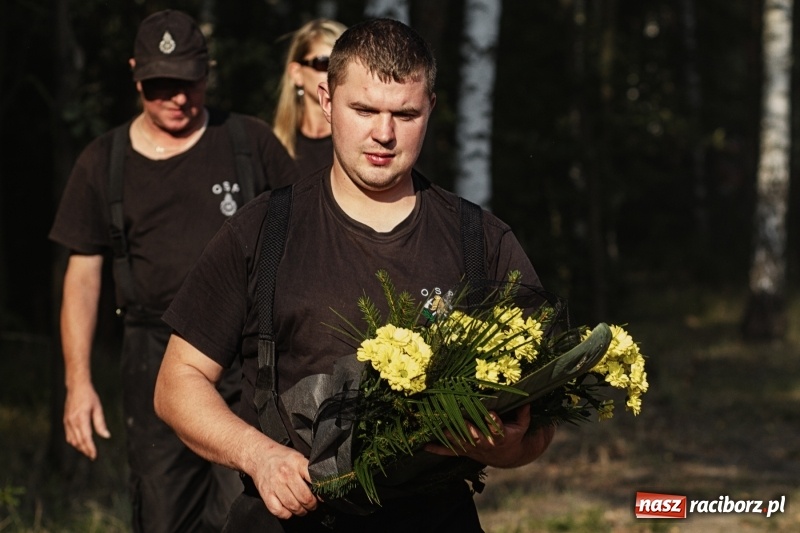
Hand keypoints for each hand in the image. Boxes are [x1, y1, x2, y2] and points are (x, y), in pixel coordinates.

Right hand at [63, 382, 109, 459]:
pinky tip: (80, 444)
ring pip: (72, 440)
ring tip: (87, 452)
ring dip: (79, 447)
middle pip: (79, 441)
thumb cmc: (89, 396)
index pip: (86, 438)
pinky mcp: (65, 421)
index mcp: (81, 418)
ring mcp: (67, 422)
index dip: (90, 448)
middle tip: (92, 456)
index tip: (94, 455)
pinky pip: (68, 435)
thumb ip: (100, 423)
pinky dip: (74, 442)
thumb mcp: (98, 408)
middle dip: (85, 450)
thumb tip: (106, 436)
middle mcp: (72, 422)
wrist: (76, 387)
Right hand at [253, 445, 318, 518]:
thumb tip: (320, 484)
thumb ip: (308, 469)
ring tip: (304, 509)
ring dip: (301, 511)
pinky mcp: (266, 494)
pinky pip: (278, 511)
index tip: (323, 495)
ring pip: (293, 506)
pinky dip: (286, 514)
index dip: (321, 489)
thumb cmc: (281, 457)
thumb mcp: (298, 456)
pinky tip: (289, 510)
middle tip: (313, 505)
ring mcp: (275, 485)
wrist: (259, 455)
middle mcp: (286, 474)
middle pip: (304, 497)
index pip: (314, 478)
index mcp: (297, 462)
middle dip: (312, 505)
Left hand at [424, 404, 554, 467]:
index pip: (498, 430)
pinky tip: (425, 445)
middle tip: (460, 421)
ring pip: (460, 442)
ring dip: (449, 435)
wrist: (506, 456)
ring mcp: (472, 448)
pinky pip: (449, 451)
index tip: (491, 413)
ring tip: (438, 428)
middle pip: (475, 436)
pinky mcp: (464, 450)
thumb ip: (523, 413)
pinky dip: (437, 449)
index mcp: (500, 437)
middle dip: (467, 429)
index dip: (494, 422)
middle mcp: (485, 443)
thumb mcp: (522, 425)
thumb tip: (527, 398)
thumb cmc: (513, 435)